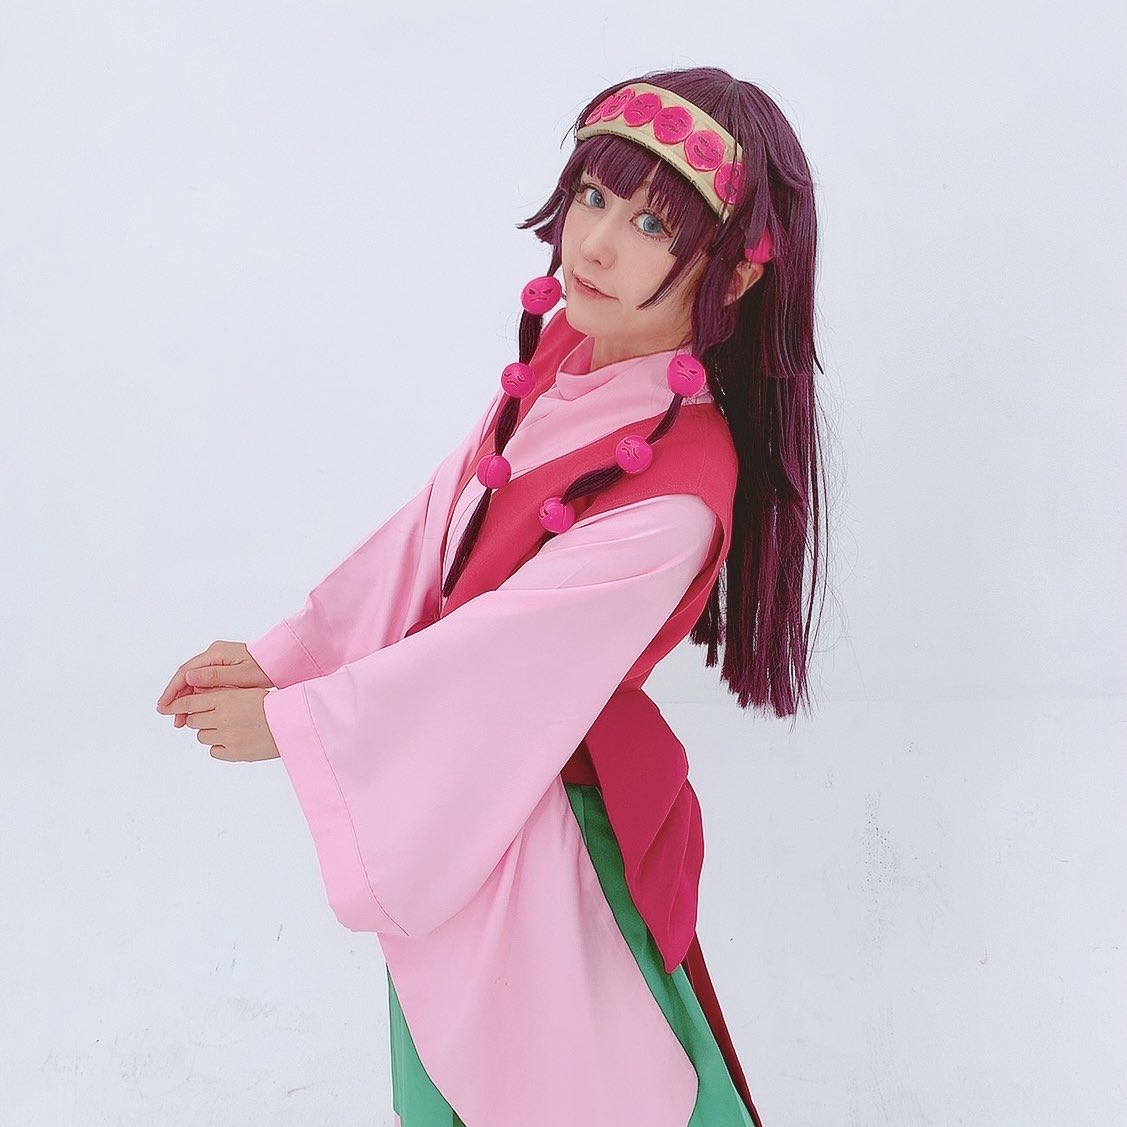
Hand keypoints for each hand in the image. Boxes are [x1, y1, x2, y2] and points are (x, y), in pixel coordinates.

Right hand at [156, 640, 272, 728]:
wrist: (281, 660)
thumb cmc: (265, 666)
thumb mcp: (241, 675)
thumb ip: (214, 677)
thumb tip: (189, 678)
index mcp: (215, 654)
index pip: (185, 672)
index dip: (172, 690)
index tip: (164, 706)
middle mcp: (213, 655)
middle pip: (187, 677)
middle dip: (177, 699)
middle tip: (172, 719)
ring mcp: (217, 661)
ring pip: (194, 682)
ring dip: (186, 700)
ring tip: (182, 721)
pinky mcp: (223, 668)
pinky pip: (204, 683)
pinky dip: (198, 697)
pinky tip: (195, 711)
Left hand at [157, 686, 279, 761]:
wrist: (291, 722)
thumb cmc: (272, 704)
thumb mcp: (245, 691)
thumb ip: (222, 694)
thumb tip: (198, 698)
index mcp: (225, 698)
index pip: (190, 701)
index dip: (176, 704)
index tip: (165, 707)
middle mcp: (221, 717)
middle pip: (193, 720)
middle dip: (199, 718)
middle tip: (213, 717)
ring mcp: (226, 736)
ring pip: (202, 736)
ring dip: (210, 732)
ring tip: (229, 728)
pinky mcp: (233, 753)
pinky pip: (214, 751)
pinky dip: (220, 746)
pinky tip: (234, 740)